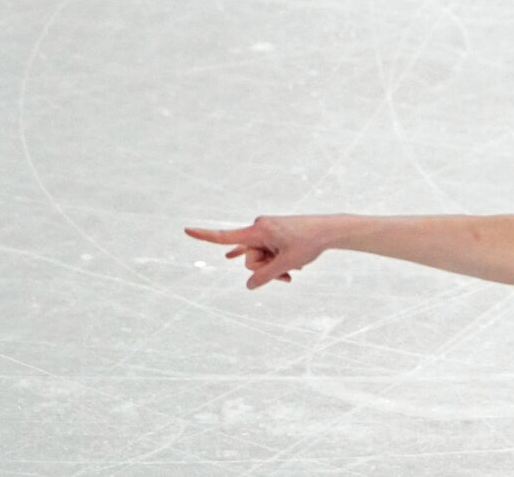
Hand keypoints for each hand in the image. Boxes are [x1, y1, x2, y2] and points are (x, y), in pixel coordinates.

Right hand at [186, 215, 333, 289]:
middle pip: (248, 258)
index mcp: (258, 230)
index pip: (226, 236)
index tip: (185, 229)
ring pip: (258, 258)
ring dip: (274, 266)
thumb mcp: (287, 263)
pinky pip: (259, 250)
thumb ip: (265, 276)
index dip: (204, 236)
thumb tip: (249, 285)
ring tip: (295, 266)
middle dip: (265, 267)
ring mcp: (265, 231)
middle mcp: (258, 228)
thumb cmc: (309, 243)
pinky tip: (228, 256)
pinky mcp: (272, 234)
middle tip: (288, 265)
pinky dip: (260, 258)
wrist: (329, 230)